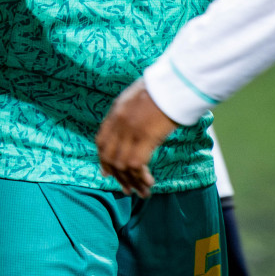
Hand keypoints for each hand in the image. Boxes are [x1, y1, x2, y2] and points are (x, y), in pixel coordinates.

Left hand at [96, 79, 178, 197]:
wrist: (173, 83)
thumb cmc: (162, 87)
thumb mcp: (138, 96)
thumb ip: (131, 111)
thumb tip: (136, 125)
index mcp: (115, 112)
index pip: (101, 141)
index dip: (103, 159)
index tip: (107, 172)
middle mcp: (118, 124)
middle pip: (110, 156)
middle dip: (117, 176)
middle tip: (125, 189)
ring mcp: (130, 131)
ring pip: (122, 165)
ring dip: (131, 182)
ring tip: (140, 193)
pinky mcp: (144, 138)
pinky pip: (136, 165)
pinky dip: (140, 177)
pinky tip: (148, 183)